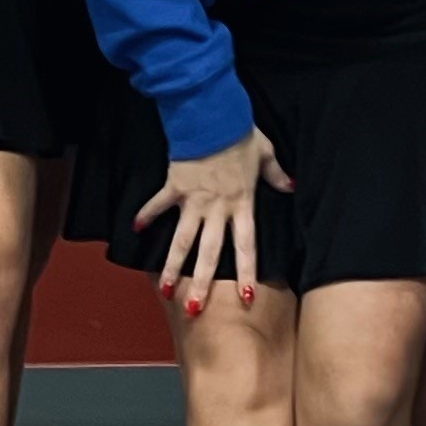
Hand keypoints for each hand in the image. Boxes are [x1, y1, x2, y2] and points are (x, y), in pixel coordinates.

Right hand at [139, 127, 288, 312]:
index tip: (244, 297)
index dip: (245, 272)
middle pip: (209, 253)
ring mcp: (193, 199)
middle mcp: (217, 208)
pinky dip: (147, 215)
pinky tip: (135, 229)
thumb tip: (290, 186)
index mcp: (242, 204)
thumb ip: (275, 175)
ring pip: (182, 240)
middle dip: (202, 283)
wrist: (211, 115)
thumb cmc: (240, 133)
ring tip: (164, 290)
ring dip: (172, 266)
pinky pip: (158, 204)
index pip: (246, 245)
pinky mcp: (174, 185)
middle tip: (195, 310)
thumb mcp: (265, 154)